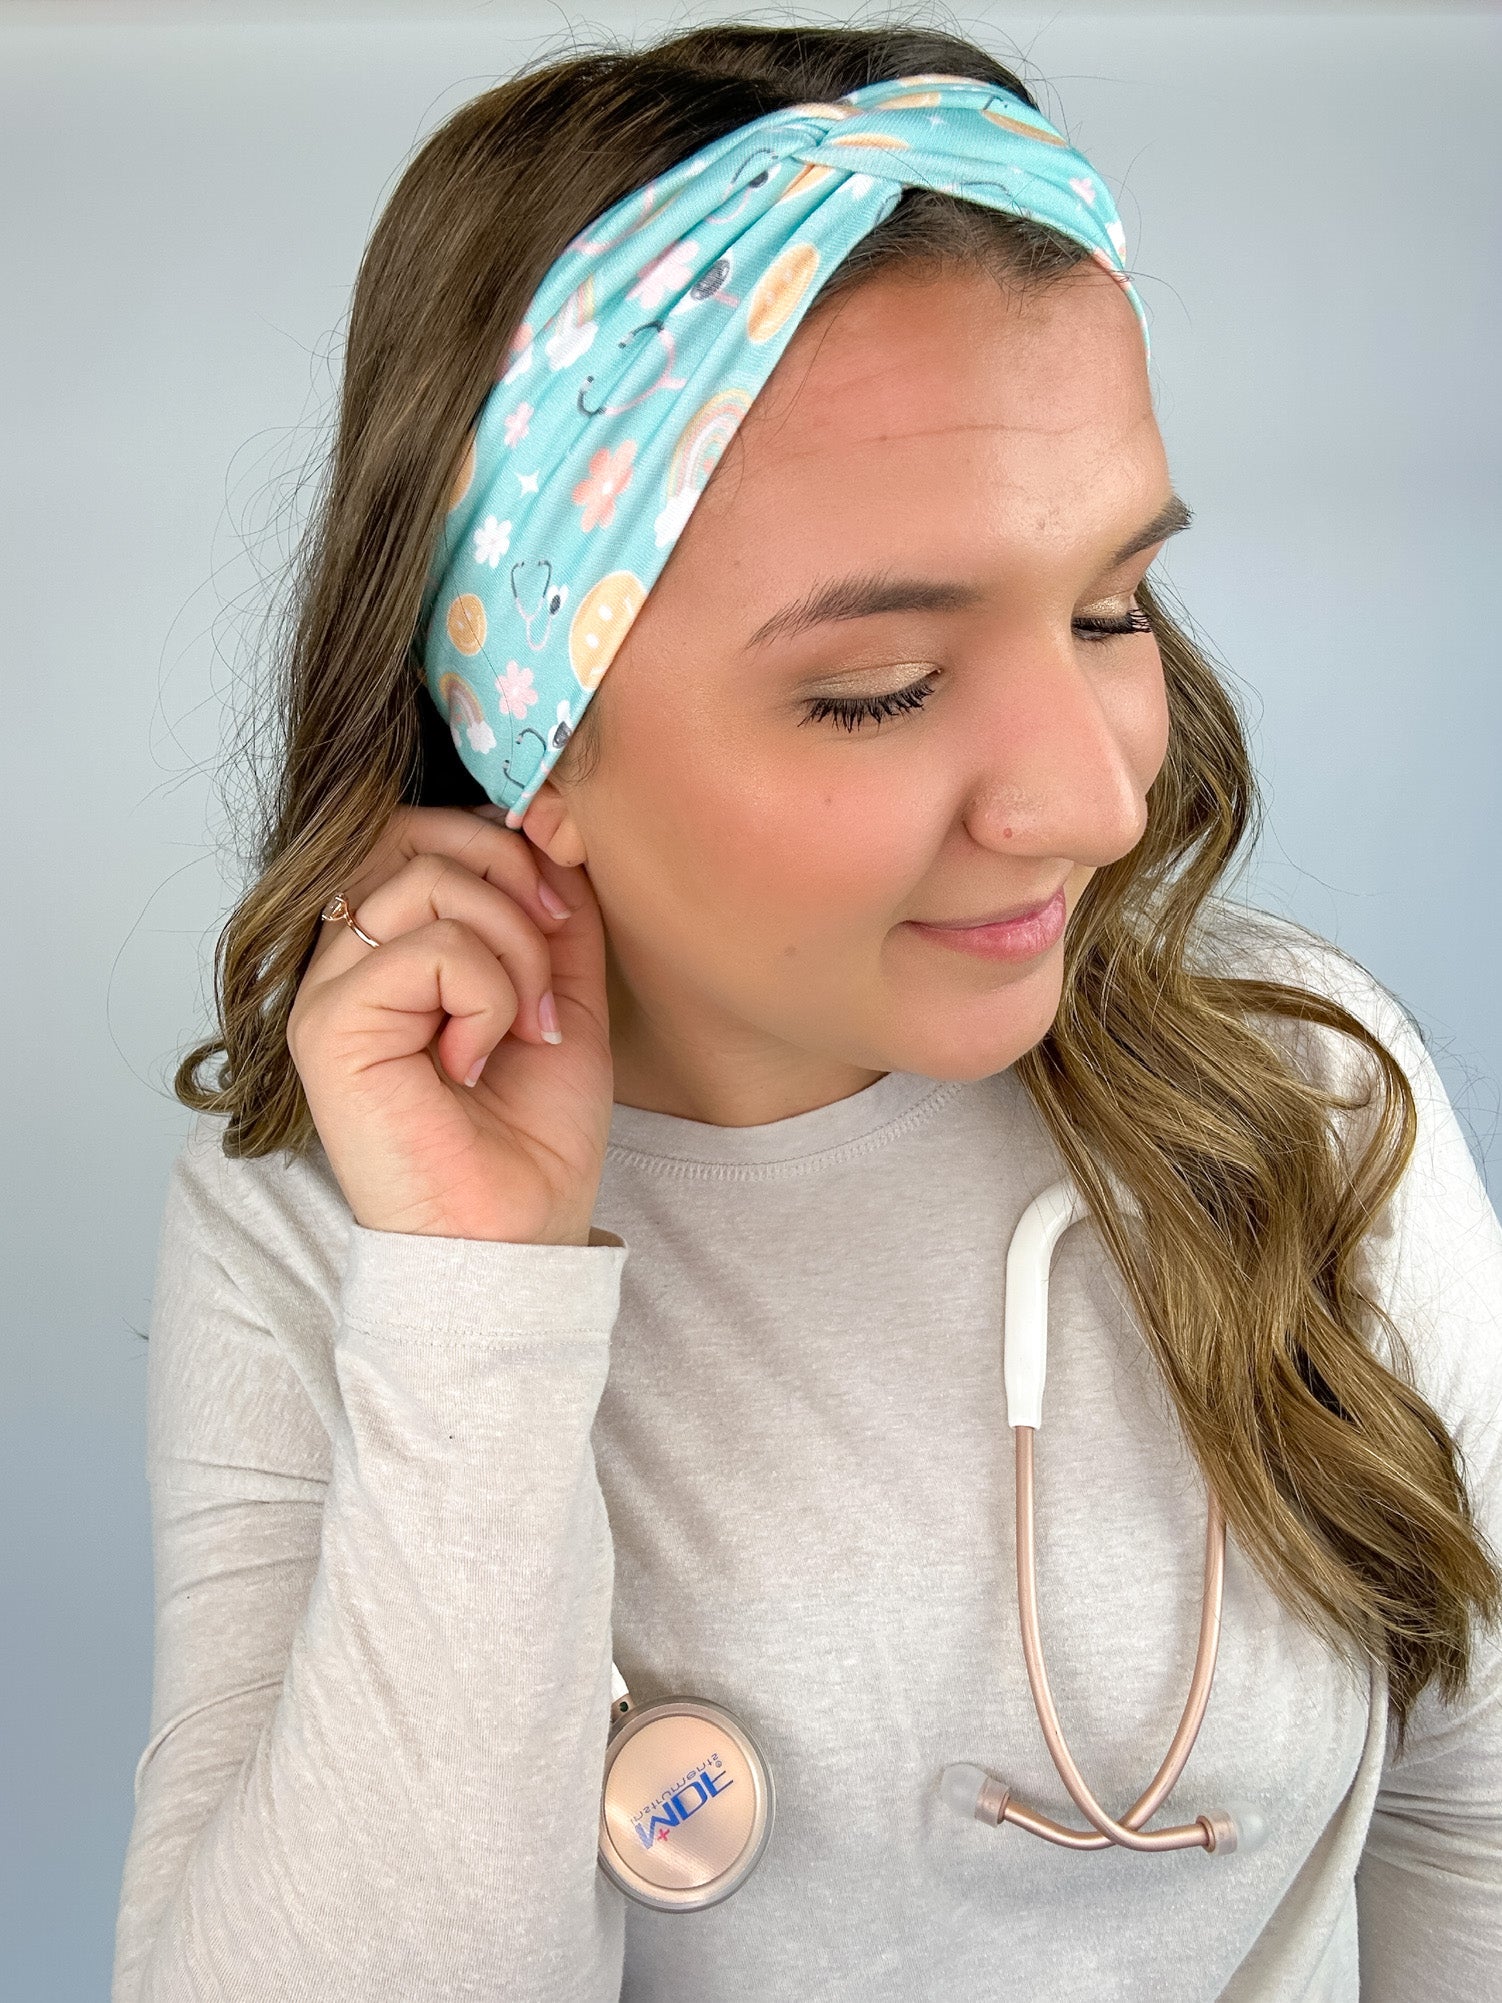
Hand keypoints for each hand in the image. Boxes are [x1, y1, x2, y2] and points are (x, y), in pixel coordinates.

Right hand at [286, 805, 611, 1243]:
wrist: (517, 1232)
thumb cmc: (532, 1133)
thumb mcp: (563, 993)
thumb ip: (553, 911)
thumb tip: (549, 823)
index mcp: (391, 947)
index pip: (422, 829)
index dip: (504, 847)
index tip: (562, 919)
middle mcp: (348, 961)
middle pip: (417, 834)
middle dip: (513, 884)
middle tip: (550, 966)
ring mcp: (327, 990)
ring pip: (427, 882)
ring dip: (509, 953)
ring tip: (518, 1029)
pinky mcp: (326, 1026)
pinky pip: (425, 948)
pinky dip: (484, 997)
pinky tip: (473, 1062)